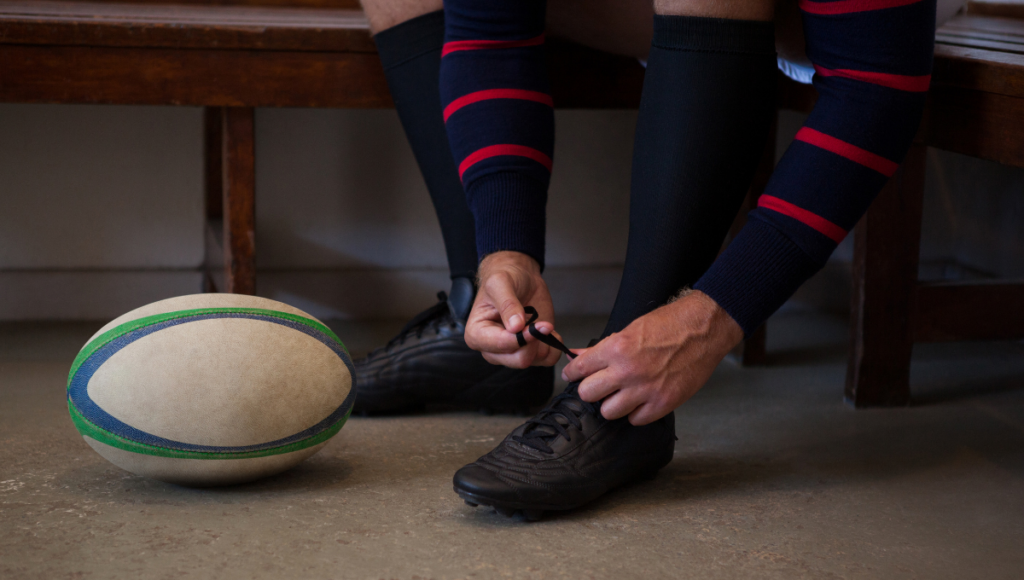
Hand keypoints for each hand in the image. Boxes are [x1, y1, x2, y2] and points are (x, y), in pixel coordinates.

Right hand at [465, 251, 563, 367]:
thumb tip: (515, 327)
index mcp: (477, 334)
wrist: (520, 277)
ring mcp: (512, 352)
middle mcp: (493, 349)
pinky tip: (548, 330)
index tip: (535, 323)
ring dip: (543, 342)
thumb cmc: (504, 278)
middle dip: (534, 341)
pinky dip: (553, 346)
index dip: (522, 337)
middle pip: (519, 359)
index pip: (502, 345)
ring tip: (541, 322)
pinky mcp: (531, 350)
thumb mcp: (500, 283)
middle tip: (541, 323)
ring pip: (534, 360)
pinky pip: (547, 359)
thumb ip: (507, 304)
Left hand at [562, 290, 742, 425]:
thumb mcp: (630, 330)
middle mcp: (627, 371)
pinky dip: (636, 412)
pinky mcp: (663, 404)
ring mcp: (646, 390)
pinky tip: (641, 400)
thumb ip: (602, 348)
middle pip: (588, 394)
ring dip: (613, 404)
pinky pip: (635, 420)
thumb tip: (577, 355)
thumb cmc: (669, 325)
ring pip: (608, 412)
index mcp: (616, 349)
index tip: (572, 376)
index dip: (572, 373)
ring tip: (622, 394)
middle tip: (599, 386)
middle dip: (590, 390)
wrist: (703, 329)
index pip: (578, 369)